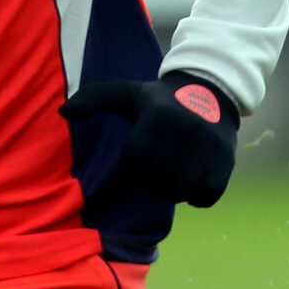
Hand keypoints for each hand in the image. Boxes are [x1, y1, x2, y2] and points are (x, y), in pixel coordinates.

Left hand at [60, 71, 240, 207]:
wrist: (212, 90)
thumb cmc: (158, 99)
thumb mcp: (126, 92)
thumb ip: (92, 98)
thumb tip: (62, 112)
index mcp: (159, 116)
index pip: (135, 161)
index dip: (135, 159)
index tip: (144, 146)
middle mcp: (187, 132)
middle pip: (157, 180)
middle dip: (154, 176)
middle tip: (160, 160)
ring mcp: (209, 150)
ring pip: (180, 192)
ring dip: (174, 188)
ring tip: (176, 170)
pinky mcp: (226, 165)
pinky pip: (205, 198)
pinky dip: (198, 195)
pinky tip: (195, 177)